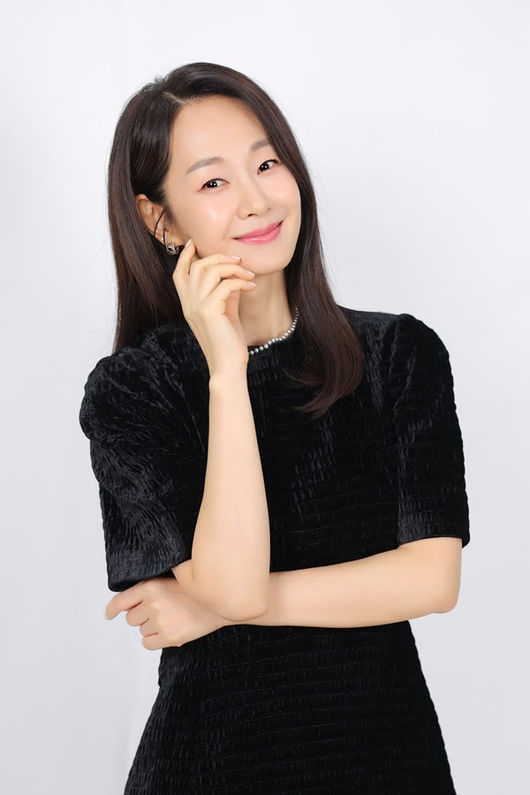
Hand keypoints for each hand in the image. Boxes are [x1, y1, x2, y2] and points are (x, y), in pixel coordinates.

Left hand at [103, 576, 229, 649]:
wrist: (222, 600)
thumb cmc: (197, 589)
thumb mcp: (171, 579)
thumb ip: (150, 589)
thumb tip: (130, 605)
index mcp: (151, 585)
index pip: (121, 600)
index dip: (112, 609)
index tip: (108, 615)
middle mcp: (153, 603)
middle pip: (131, 619)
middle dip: (142, 616)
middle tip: (161, 611)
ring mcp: (160, 621)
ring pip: (141, 631)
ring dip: (151, 627)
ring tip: (171, 618)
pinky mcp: (169, 637)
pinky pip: (148, 644)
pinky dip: (154, 640)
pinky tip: (169, 631)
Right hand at [171, 239, 256, 376]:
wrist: (228, 366)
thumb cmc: (228, 342)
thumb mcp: (225, 312)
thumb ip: (225, 293)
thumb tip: (233, 274)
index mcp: (188, 304)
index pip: (179, 273)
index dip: (185, 256)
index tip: (194, 242)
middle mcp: (188, 304)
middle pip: (196, 266)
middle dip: (218, 258)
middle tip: (238, 260)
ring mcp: (197, 307)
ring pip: (209, 271)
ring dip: (232, 268)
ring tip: (248, 275)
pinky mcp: (209, 311)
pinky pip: (225, 285)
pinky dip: (240, 282)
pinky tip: (251, 286)